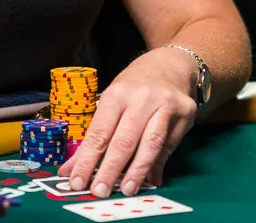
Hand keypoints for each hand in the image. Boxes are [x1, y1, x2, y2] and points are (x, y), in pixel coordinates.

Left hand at [58, 48, 198, 197]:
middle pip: (123, 141)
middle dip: (110, 170)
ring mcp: (165, 105)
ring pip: (150, 144)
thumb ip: (95, 137)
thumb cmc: (134, 87)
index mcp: (117, 94)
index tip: (77, 181)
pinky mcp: (184, 113)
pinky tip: (150, 180)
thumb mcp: (112, 101)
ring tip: (127, 189)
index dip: (86, 160)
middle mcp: (141, 98)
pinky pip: (169, 145)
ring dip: (137, 171)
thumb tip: (71, 169)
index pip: (99, 133)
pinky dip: (159, 165)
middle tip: (99, 191)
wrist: (170, 64)